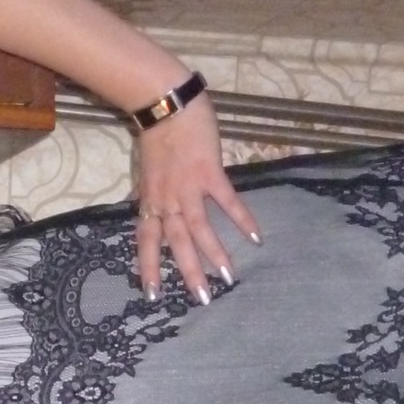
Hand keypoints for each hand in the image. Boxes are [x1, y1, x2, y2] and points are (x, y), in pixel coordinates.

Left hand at [132, 95, 261, 303]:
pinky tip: (256, 236)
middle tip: (202, 299)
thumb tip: (147, 211)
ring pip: (198, 228)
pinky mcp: (209, 171)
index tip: (152, 295)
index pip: (147, 240)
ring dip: (215, 253)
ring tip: (229, 277)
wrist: (166, 103)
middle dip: (188, 272)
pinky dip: (241, 217)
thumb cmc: (157, 134)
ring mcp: (188, 186)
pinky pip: (226, 200)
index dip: (149, 267)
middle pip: (176, 242)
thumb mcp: (147, 171)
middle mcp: (167, 198)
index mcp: (152, 200)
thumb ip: (151, 194)